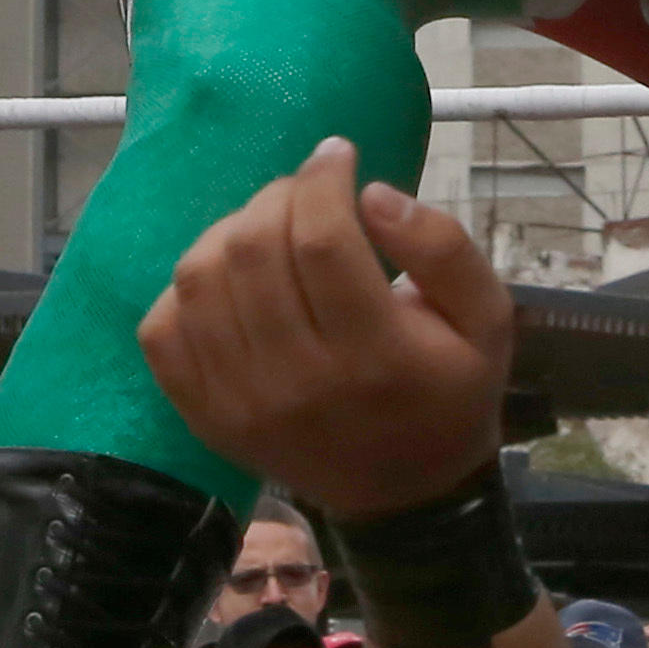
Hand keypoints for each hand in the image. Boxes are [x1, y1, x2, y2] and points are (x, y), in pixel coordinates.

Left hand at [140, 139, 519, 525]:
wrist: (403, 492)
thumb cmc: (448, 391)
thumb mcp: (487, 320)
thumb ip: (444, 249)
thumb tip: (374, 194)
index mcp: (376, 356)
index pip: (322, 240)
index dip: (323, 180)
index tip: (339, 155)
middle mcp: (300, 383)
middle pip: (255, 250)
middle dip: (279, 195)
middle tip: (307, 192)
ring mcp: (241, 404)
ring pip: (200, 278)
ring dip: (230, 231)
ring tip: (269, 229)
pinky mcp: (205, 416)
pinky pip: (162, 328)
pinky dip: (187, 288)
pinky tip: (232, 280)